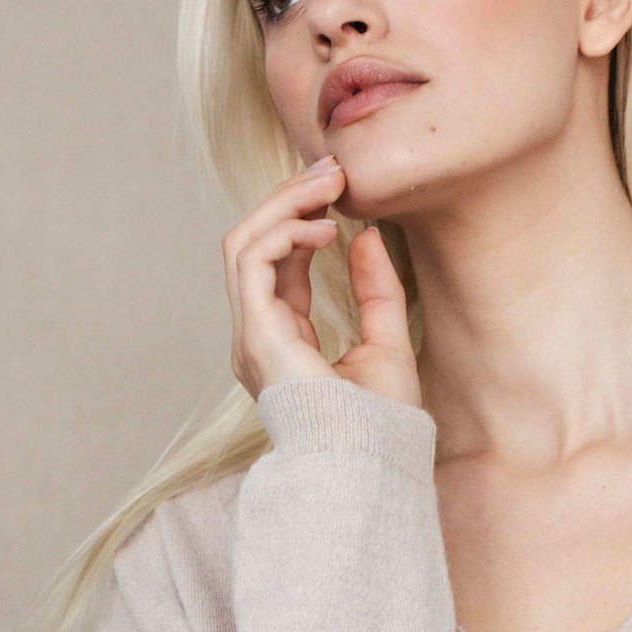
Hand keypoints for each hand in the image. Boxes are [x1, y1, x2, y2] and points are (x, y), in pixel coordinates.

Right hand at [223, 158, 421, 406]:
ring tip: (329, 180)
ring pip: (244, 243)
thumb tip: (364, 236)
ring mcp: (251, 337)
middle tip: (333, 167)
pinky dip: (285, 231)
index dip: (304, 221)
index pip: (277, 266)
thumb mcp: (387, 341)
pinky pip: (251, 259)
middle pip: (253, 246)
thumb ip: (374, 291)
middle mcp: (257, 338)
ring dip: (284, 203)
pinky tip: (326, 225)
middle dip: (289, 199)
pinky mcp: (256, 334)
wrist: (372, 464)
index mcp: (282, 344)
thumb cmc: (381, 425)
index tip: (342, 191)